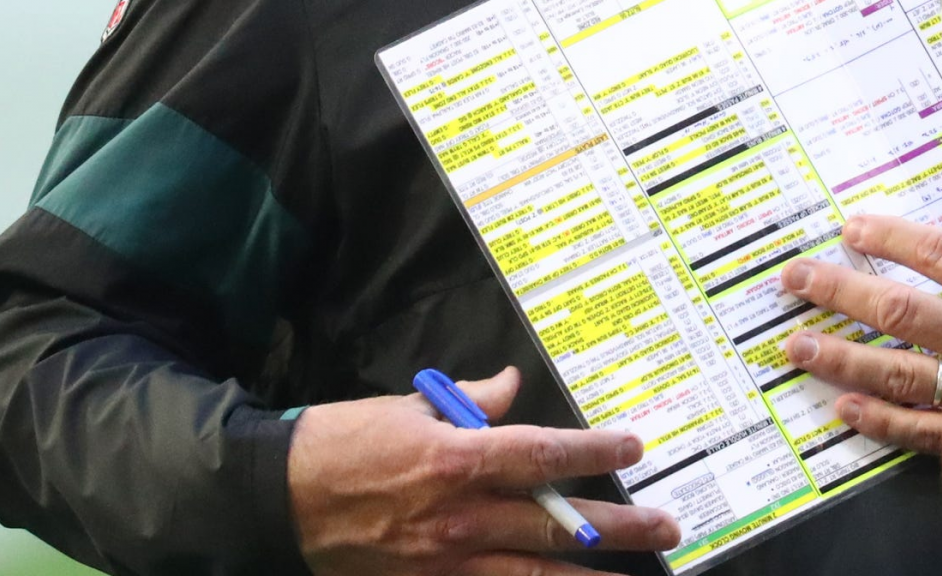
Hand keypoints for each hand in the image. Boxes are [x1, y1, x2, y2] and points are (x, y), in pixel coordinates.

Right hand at [287, 365, 679, 575]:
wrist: (274, 500)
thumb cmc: (340, 442)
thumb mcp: (407, 405)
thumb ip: (469, 400)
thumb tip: (510, 384)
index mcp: (456, 459)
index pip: (542, 455)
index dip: (593, 450)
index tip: (634, 446)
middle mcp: (459, 516)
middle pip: (555, 526)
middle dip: (619, 528)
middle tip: (667, 527)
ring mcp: (445, 560)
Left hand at [781, 213, 941, 453]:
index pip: (938, 254)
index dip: (892, 239)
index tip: (850, 228)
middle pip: (902, 310)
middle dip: (842, 292)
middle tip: (796, 278)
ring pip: (900, 372)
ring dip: (845, 359)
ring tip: (799, 347)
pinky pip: (922, 430)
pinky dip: (882, 421)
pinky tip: (845, 408)